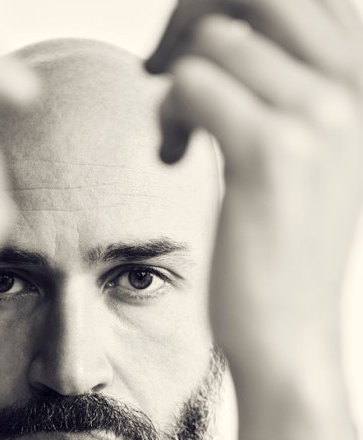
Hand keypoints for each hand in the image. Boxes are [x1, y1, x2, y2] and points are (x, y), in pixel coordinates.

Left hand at [147, 0, 362, 439]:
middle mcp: (355, 88)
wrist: (290, 337)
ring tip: (175, 136)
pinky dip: (167, 114)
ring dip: (176, 78)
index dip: (235, 9)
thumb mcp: (306, 157)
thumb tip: (227, 34)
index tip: (197, 54)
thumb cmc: (284, 253)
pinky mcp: (271, 154)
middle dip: (196, 17)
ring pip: (219, 36)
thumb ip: (286, 89)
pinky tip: (171, 157)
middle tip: (166, 72)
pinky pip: (194, 84)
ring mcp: (320, 116)